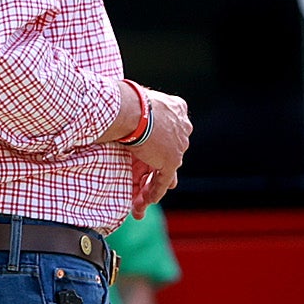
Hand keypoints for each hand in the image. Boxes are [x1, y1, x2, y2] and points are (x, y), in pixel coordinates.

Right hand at [122, 86, 191, 208]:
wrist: (131, 108)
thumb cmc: (126, 101)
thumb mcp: (136, 102)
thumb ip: (138, 111)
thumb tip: (121, 108)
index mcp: (176, 109)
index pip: (169, 132)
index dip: (158, 147)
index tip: (151, 157)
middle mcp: (182, 127)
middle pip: (168, 153)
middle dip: (155, 169)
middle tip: (145, 182)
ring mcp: (178, 145)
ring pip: (164, 170)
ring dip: (150, 186)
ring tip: (140, 201)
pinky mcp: (171, 161)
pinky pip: (162, 181)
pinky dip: (153, 192)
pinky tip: (145, 202)